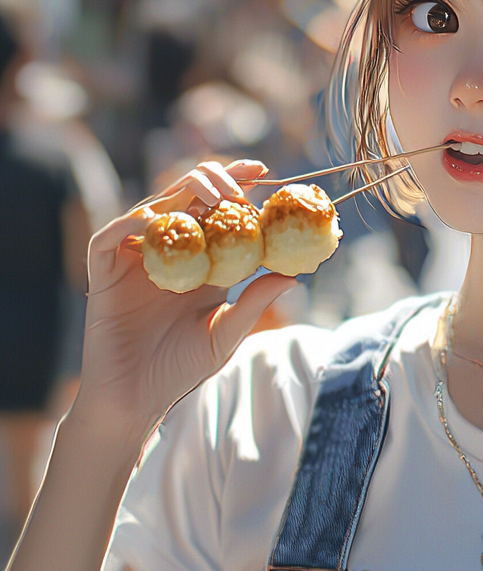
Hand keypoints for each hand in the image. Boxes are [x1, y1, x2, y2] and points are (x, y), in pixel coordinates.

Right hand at [72, 159, 296, 436]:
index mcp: (198, 263)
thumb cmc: (181, 369)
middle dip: (214, 181)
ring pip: (151, 209)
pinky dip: (130, 223)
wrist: (136, 399)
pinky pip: (110, 238)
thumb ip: (254, 303)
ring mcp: (133, 260)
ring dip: (181, 195)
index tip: (265, 172)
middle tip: (241, 181)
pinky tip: (154, 220)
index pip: (217, 213)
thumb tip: (292, 275)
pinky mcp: (102, 272)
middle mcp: (167, 254)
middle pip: (185, 200)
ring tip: (213, 195)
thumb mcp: (225, 333)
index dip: (237, 187)